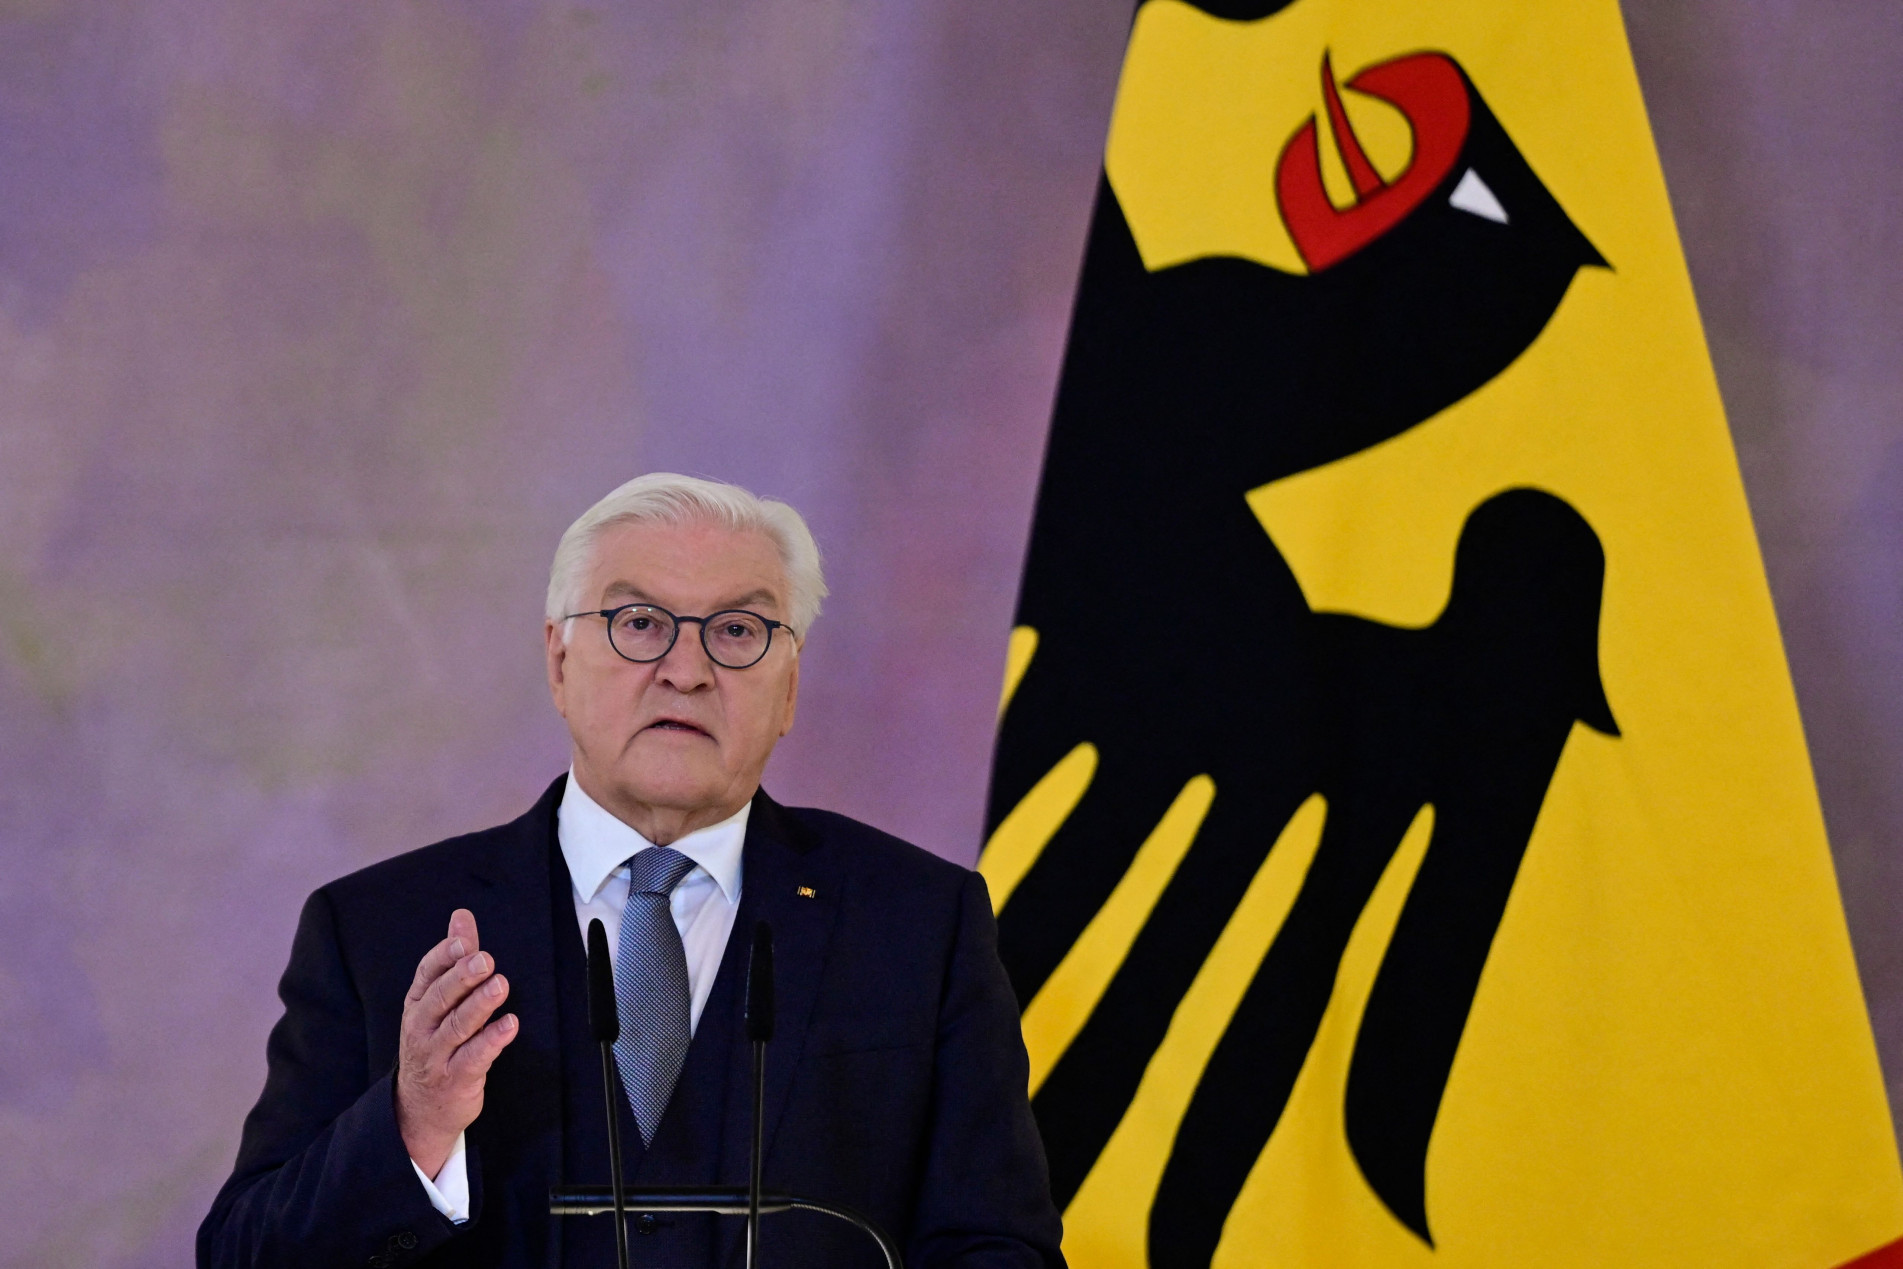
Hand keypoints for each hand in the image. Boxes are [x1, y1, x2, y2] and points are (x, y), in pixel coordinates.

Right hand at [395, 909, 518, 1176]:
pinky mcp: (456, 1078)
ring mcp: (437, 1055)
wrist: (420, 1109)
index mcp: (418, 1004)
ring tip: (500, 985)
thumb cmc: (434, 1044)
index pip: (426, 975)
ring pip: (457, 1027)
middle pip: (440, 999)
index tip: (464, 941)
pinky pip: (474, 1058)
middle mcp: (423, 1028)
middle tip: (485, 959)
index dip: (444, 957)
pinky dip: (492, 1041)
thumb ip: (454, 958)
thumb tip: (462, 916)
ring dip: (480, 1006)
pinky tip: (510, 1025)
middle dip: (462, 978)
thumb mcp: (438, 1001)